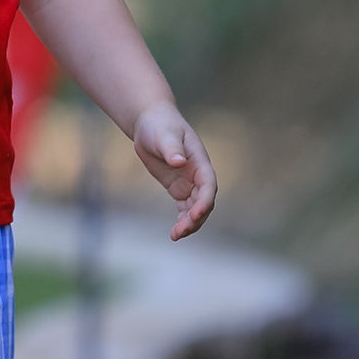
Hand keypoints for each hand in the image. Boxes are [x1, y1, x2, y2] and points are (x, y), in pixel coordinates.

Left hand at [131, 101, 217, 239]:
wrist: (150, 123)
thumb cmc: (159, 125)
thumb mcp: (164, 135)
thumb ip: (172, 148)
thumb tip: (178, 161)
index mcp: (200, 161)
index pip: (208, 185)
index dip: (205, 201)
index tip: (196, 214)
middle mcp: (198, 175)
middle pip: (203, 201)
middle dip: (195, 218)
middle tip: (181, 231)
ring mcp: (189, 183)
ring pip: (195, 209)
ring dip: (189, 223)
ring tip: (175, 236)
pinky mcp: (178, 188)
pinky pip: (184, 209)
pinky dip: (182, 221)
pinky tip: (175, 233)